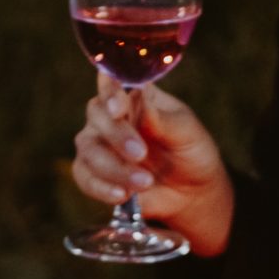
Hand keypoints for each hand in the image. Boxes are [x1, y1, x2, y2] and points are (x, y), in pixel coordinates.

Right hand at [71, 76, 235, 256]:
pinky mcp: (94, 174)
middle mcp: (111, 116)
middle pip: (97, 114)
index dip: (110, 91)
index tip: (119, 108)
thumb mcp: (187, 132)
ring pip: (88, 148)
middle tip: (141, 154)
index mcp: (136, 97)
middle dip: (116, 135)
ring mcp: (99, 145)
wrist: (193, 193)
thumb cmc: (191, 152)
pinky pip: (85, 177)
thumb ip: (162, 117)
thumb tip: (139, 95)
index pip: (114, 83)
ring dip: (114, 167)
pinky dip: (101, 187)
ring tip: (145, 181)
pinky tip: (122, 195)